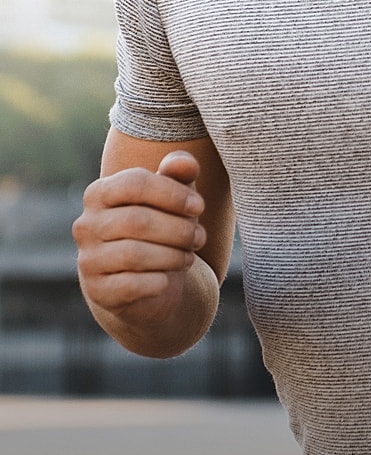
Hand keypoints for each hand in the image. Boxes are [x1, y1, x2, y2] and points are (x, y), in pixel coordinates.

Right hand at [73, 152, 206, 328]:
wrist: (147, 281)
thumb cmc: (161, 227)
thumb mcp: (173, 197)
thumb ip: (179, 173)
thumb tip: (185, 163)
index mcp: (100, 193)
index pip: (135, 183)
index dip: (172, 194)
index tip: (199, 206)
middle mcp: (86, 224)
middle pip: (137, 220)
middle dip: (178, 229)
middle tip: (200, 237)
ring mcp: (88, 259)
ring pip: (133, 254)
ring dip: (171, 256)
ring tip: (188, 257)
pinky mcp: (97, 291)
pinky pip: (130, 285)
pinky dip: (157, 282)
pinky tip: (167, 278)